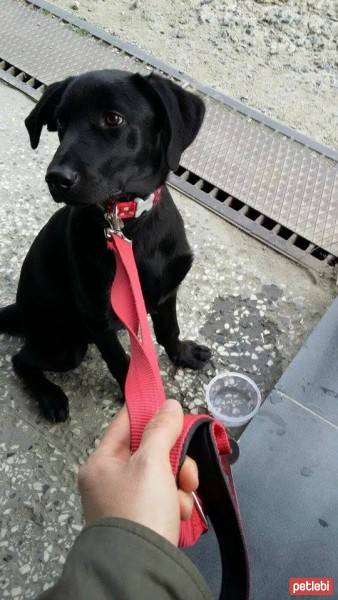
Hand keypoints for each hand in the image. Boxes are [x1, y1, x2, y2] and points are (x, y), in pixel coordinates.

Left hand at [78, 400, 198, 545]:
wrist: (142, 569)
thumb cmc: (139, 511)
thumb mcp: (151, 463)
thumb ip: (162, 430)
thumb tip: (170, 404)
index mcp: (100, 462)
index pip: (125, 424)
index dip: (148, 412)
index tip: (171, 407)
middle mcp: (109, 480)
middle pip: (149, 451)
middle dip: (174, 459)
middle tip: (184, 471)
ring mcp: (126, 501)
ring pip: (162, 474)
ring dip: (179, 483)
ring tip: (181, 499)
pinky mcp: (142, 519)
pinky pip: (164, 497)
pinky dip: (176, 502)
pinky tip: (178, 513)